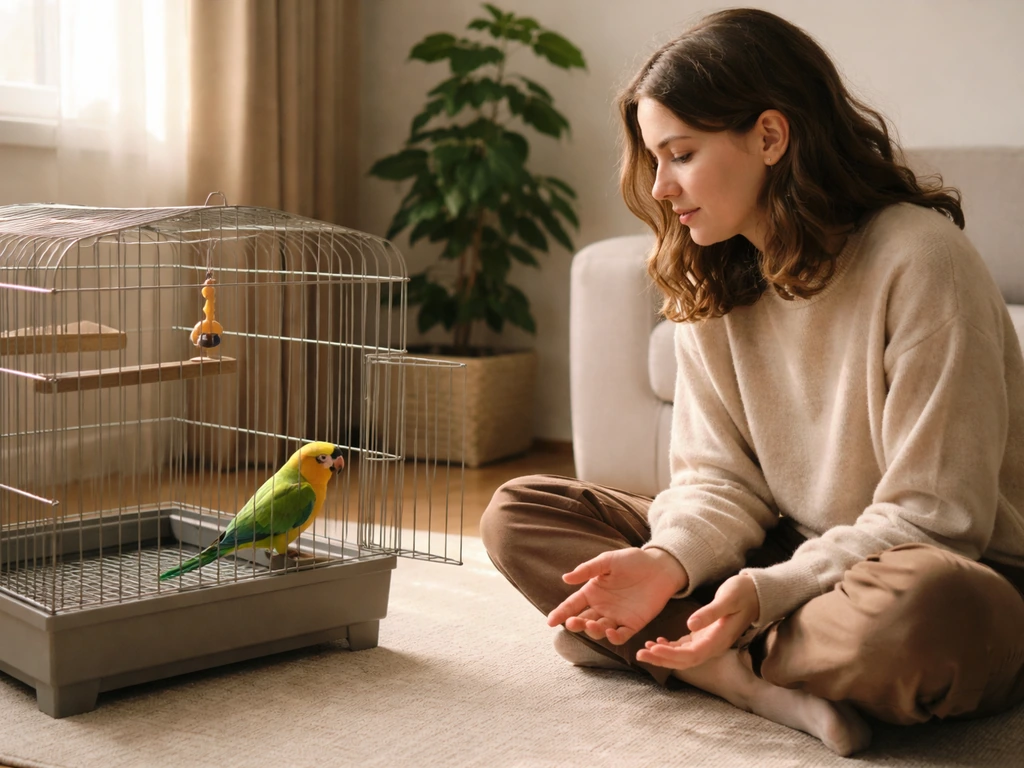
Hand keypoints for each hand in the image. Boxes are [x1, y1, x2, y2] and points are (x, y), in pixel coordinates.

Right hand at [546, 547, 687, 645]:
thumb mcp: (608, 561)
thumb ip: (588, 570)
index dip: (561, 613)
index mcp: (593, 592)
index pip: (572, 605)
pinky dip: (614, 637)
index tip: (550, 622)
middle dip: (576, 624)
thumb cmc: (632, 561)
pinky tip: (610, 632)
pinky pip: (621, 635)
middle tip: (573, 623)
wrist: (660, 567)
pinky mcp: (633, 624)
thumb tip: (565, 578)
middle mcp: (602, 607)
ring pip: (599, 630)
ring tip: (591, 624)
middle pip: (583, 620)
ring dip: (593, 631)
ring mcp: (617, 617)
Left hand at [636, 573, 759, 669]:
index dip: (669, 656)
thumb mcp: (727, 599)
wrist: (756, 593)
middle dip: (661, 659)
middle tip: (639, 654)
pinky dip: (670, 647)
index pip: (690, 656)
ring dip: (663, 655)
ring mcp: (709, 643)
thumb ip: (710, 613)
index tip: (651, 650)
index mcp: (717, 640)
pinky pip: (685, 648)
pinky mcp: (705, 636)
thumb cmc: (742, 593)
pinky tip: (658, 641)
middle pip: (684, 661)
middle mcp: (713, 646)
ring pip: (683, 656)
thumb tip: (690, 625)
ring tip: (644, 649)